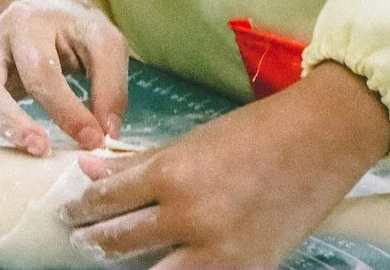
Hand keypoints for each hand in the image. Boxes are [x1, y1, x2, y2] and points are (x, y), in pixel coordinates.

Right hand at [0, 0, 129, 155]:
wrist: (43, 5)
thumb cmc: (74, 31)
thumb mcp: (105, 44)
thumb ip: (110, 86)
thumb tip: (103, 133)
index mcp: (27, 26)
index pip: (41, 71)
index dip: (66, 110)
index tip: (93, 140)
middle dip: (6, 117)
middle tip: (36, 148)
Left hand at [62, 64, 389, 268]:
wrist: (323, 141)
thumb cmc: (256, 132)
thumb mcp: (190, 141)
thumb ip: (137, 161)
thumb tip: (89, 170)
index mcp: (173, 174)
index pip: (107, 199)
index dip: (81, 208)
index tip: (67, 212)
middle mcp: (191, 215)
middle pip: (121, 240)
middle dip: (93, 241)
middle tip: (78, 239)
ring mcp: (220, 250)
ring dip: (124, 264)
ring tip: (107, 257)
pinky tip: (160, 265)